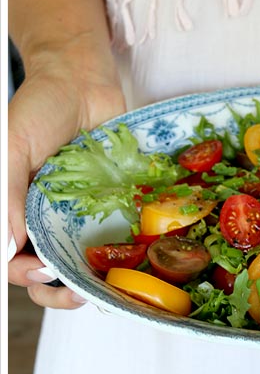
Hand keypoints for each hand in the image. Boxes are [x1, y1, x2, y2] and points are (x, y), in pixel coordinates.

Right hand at [8, 40, 125, 308]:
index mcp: (12, 210)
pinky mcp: (110, 207)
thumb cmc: (39, 107)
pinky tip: (133, 263)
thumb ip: (6, 195)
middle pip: (44, 272)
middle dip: (56, 292)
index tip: (39, 273)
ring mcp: (78, 216)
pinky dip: (121, 256)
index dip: (21, 274)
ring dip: (90, 282)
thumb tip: (7, 247)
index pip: (10, 257)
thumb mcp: (12, 146)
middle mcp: (44, 219)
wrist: (82, 79)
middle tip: (75, 294)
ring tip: (104, 289)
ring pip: (80, 263)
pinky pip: (114, 239)